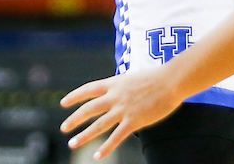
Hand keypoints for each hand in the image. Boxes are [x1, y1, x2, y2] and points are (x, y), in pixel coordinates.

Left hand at [60, 69, 180, 159]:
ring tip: (72, 143)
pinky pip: (116, 137)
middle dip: (74, 119)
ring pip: (98, 125)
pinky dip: (106, 148)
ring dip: (84, 135)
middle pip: (89, 109)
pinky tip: (97, 155)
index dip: (74, 96)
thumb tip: (114, 91)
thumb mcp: (131, 77)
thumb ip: (120, 86)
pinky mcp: (134, 121)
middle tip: (64, 128)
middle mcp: (115, 96)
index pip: (88, 89)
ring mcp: (123, 109)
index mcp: (114, 83)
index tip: (63, 103)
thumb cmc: (155, 78)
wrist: (170, 81)